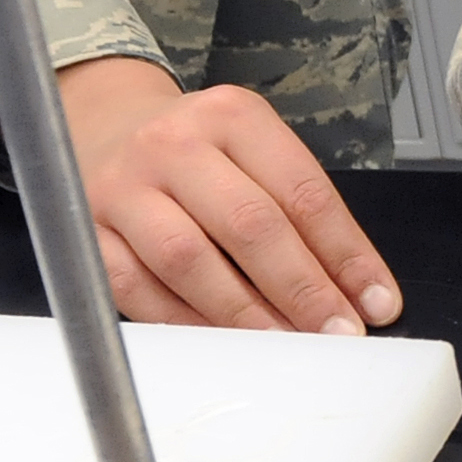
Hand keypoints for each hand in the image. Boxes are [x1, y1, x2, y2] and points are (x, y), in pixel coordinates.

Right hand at [56, 56, 400, 332]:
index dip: (346, 254)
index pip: (303, 192)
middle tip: (337, 333)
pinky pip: (135, 289)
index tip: (376, 301)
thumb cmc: (195, 147)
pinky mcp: (85, 231)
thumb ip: (300, 210)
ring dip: (245, 314)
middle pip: (250, 225)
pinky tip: (221, 342)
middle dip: (302, 289)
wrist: (104, 122)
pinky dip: (184, 322)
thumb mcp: (253, 149)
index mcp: (232, 117)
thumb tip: (356, 290)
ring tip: (286, 344)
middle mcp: (174, 145)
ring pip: (189, 260)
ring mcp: (122, 188)